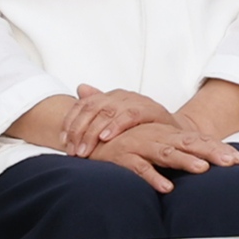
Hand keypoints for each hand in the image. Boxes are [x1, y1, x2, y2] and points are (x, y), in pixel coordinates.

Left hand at [61, 87, 177, 155]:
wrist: (175, 132)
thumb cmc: (144, 129)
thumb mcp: (117, 122)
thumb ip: (98, 108)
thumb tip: (79, 88)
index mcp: (111, 96)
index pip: (84, 104)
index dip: (71, 122)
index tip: (63, 141)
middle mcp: (121, 95)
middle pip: (92, 108)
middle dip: (79, 130)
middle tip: (72, 150)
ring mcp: (136, 101)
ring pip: (108, 111)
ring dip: (93, 131)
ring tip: (84, 149)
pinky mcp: (151, 110)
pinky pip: (130, 115)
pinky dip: (116, 126)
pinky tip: (106, 138)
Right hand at [91, 117, 238, 192]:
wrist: (93, 133)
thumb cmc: (129, 141)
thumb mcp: (156, 143)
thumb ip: (177, 151)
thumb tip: (203, 161)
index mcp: (168, 134)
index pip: (198, 141)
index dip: (219, 149)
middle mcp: (157, 137)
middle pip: (190, 145)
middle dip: (212, 153)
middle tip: (232, 162)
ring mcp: (141, 146)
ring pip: (167, 154)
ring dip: (185, 162)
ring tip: (202, 169)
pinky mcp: (124, 157)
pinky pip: (140, 168)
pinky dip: (153, 177)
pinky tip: (166, 188)